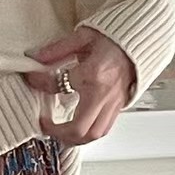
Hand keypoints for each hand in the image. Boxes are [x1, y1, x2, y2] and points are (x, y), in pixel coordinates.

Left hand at [23, 28, 136, 146]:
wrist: (141, 38)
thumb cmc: (115, 37)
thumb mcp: (84, 36)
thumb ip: (58, 49)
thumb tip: (35, 58)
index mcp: (94, 73)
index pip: (58, 85)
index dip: (39, 83)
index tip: (32, 79)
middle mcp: (104, 94)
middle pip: (78, 129)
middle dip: (57, 132)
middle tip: (45, 123)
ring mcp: (113, 103)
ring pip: (92, 135)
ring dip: (73, 138)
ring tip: (59, 131)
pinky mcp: (119, 107)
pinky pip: (103, 130)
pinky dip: (87, 134)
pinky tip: (77, 128)